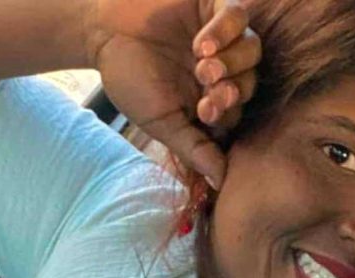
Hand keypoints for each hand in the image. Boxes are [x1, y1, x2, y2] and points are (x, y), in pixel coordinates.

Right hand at [90, 0, 260, 188]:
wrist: (101, 34)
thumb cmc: (129, 79)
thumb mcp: (160, 121)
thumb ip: (193, 148)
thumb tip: (222, 182)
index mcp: (211, 97)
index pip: (238, 111)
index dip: (227, 113)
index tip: (204, 112)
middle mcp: (223, 68)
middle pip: (251, 81)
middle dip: (232, 89)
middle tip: (207, 88)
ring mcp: (222, 36)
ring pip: (253, 49)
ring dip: (233, 61)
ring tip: (202, 63)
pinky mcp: (214, 5)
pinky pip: (237, 15)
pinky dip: (225, 30)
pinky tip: (202, 42)